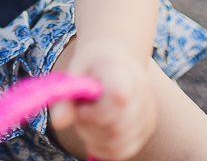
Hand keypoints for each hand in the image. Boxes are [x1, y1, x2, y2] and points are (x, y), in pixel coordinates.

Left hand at [49, 40, 156, 160]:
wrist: (115, 56)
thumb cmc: (91, 65)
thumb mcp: (74, 73)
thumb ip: (65, 98)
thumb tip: (58, 122)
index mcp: (125, 74)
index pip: (117, 100)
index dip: (91, 111)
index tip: (79, 103)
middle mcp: (143, 95)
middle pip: (115, 128)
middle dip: (89, 126)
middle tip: (80, 110)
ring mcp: (148, 113)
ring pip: (118, 144)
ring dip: (95, 139)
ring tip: (89, 117)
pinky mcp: (147, 128)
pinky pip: (123, 151)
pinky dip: (105, 147)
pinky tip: (97, 130)